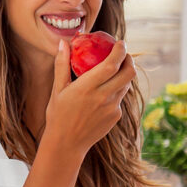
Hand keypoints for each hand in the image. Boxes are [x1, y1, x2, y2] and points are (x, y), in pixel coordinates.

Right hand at [43, 39, 135, 156]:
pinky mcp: (115, 117)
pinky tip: (105, 92)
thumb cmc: (58, 115)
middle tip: (124, 54)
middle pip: (128, 73)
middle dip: (129, 60)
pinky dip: (115, 91)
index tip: (120, 42)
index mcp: (87, 88)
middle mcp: (102, 97)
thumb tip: (63, 43)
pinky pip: (119, 99)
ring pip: (126, 85)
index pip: (111, 64)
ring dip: (124, 74)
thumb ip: (61, 65)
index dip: (120, 51)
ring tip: (116, 70)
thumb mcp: (57, 90)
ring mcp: (111, 108)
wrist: (66, 144)